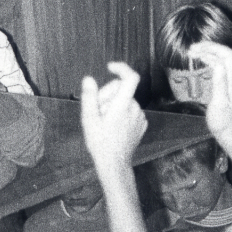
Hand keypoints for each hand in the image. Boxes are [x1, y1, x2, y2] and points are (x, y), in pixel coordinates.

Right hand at [81, 62, 147, 177]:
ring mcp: (140, 117)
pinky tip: (114, 128)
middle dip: (108, 95)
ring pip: (125, 101)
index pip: (130, 77)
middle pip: (121, 90)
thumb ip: (89, 97)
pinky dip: (122, 114)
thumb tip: (88, 79)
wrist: (114, 164)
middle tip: (97, 111)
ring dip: (115, 106)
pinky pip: (131, 111)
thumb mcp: (89, 119)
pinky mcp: (142, 124)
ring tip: (105, 123)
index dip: (121, 68)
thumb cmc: (100, 142)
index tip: (110, 68)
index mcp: (122, 104)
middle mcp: (135, 108)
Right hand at [187, 41, 231, 139]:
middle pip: (225, 53)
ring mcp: (229, 80)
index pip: (226, 54)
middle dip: (209, 47)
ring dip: (208, 52)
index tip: (196, 50)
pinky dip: (209, 60)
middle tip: (192, 49)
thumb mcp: (219, 103)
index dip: (212, 48)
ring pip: (222, 58)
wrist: (229, 133)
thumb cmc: (222, 121)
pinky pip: (219, 66)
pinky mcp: (225, 84)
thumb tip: (216, 64)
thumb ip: (219, 83)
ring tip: (193, 52)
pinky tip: (200, 62)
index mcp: (231, 80)